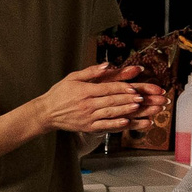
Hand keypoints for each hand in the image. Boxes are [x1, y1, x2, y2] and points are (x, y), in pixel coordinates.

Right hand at [39, 62, 165, 135]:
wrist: (47, 112)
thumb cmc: (60, 93)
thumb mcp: (73, 77)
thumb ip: (91, 71)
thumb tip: (107, 65)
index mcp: (84, 91)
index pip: (107, 88)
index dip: (122, 88)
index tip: (135, 88)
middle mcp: (87, 104)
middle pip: (112, 100)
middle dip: (129, 98)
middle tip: (144, 97)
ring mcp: (88, 117)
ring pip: (111, 112)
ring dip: (126, 110)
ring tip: (139, 107)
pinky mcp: (88, 127)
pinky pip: (104, 125)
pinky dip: (116, 124)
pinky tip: (126, 122)